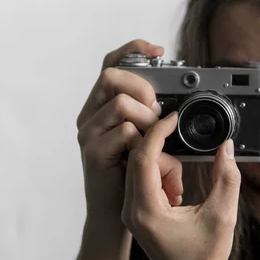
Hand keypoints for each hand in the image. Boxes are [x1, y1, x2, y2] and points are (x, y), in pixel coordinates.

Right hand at [76, 39, 176, 221]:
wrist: (117, 210)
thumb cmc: (134, 171)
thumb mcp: (145, 135)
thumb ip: (150, 114)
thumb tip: (170, 101)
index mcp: (102, 104)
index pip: (111, 64)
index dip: (133, 49)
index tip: (159, 50)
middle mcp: (90, 114)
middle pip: (112, 76)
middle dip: (142, 86)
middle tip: (156, 108)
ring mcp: (89, 132)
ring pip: (121, 104)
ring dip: (147, 117)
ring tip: (152, 135)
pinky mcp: (93, 152)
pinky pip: (124, 132)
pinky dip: (142, 139)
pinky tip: (144, 152)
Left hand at [122, 112, 240, 259]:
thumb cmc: (204, 256)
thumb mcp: (223, 214)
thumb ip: (227, 176)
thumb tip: (226, 147)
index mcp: (146, 210)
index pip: (144, 157)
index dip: (159, 132)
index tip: (173, 118)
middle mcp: (132, 210)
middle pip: (139, 158)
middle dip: (165, 154)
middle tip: (184, 171)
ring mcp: (132, 211)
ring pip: (141, 166)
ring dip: (165, 168)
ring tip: (181, 193)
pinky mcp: (137, 210)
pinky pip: (144, 177)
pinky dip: (162, 176)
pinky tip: (176, 194)